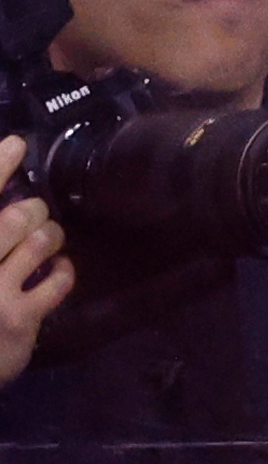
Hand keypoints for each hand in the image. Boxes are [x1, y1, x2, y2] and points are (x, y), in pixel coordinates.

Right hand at [0, 137, 69, 385]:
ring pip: (36, 243)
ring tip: (49, 234)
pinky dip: (64, 270)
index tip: (16, 144)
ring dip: (49, 234)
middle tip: (36, 211)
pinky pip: (57, 283)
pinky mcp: (19, 319)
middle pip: (10, 217)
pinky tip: (62, 266)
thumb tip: (6, 198)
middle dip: (30, 210)